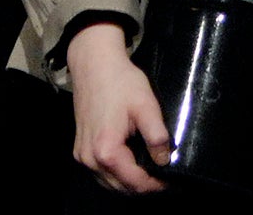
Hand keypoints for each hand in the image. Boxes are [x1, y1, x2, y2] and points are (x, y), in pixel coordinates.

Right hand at [65, 21, 171, 194]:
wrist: (94, 64)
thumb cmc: (121, 82)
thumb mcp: (146, 106)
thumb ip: (157, 136)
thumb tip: (165, 161)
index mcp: (107, 150)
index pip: (136, 183)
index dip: (156, 186)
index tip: (173, 182)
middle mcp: (90, 159)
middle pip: (121, 188)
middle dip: (144, 187)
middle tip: (164, 178)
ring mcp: (82, 155)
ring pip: (109, 183)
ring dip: (129, 183)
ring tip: (150, 173)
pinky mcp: (79, 149)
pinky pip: (100, 173)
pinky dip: (116, 175)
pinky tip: (130, 164)